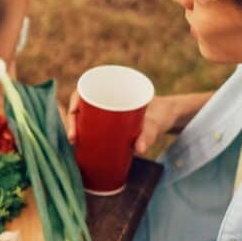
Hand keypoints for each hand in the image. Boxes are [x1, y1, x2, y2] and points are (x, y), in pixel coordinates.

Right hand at [64, 91, 200, 156]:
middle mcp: (105, 101)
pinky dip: (84, 139)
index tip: (73, 113)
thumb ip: (150, 133)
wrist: (169, 117)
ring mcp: (105, 116)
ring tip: (75, 146)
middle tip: (73, 139)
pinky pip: (90, 131)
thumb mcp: (156, 121)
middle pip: (81, 108)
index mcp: (113, 90)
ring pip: (83, 121)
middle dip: (72, 122)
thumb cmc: (162, 114)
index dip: (75, 101)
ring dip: (75, 132)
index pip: (86, 90)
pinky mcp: (107, 128)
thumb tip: (140, 149)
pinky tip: (78, 150)